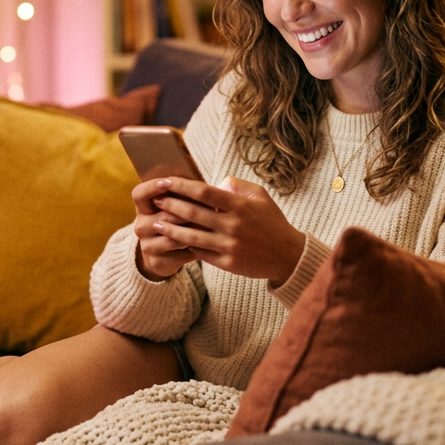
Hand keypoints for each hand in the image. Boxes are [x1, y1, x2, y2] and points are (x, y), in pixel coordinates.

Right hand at [131, 177, 203, 280]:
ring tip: (209, 227)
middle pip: (162, 217)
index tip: (167, 182)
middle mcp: (141, 225)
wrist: (167, 254)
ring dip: (192, 231)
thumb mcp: (178, 205)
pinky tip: (206, 243)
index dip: (151, 187)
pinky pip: (178, 253)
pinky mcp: (155, 261)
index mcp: (143, 207)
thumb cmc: (178, 220)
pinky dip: (194, 247)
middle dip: (185, 213)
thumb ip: (186, 194)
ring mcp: (146, 245)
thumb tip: (214, 183)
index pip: (139, 194)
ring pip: (171, 237)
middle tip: (204, 208)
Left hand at [149, 176, 305, 284]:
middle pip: (193, 213)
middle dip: (170, 205)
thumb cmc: (272, 222)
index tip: (165, 181)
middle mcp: (233, 225)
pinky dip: (186, 246)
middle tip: (155, 200)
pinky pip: (201, 253)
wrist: (288, 256)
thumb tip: (216, 182)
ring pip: (192, 236)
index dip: (181, 185)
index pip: (203, 192)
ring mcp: (230, 246)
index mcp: (239, 206)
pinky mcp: (228, 263)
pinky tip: (174, 240)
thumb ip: (237, 186)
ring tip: (156, 222)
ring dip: (171, 229)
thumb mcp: (261, 197)